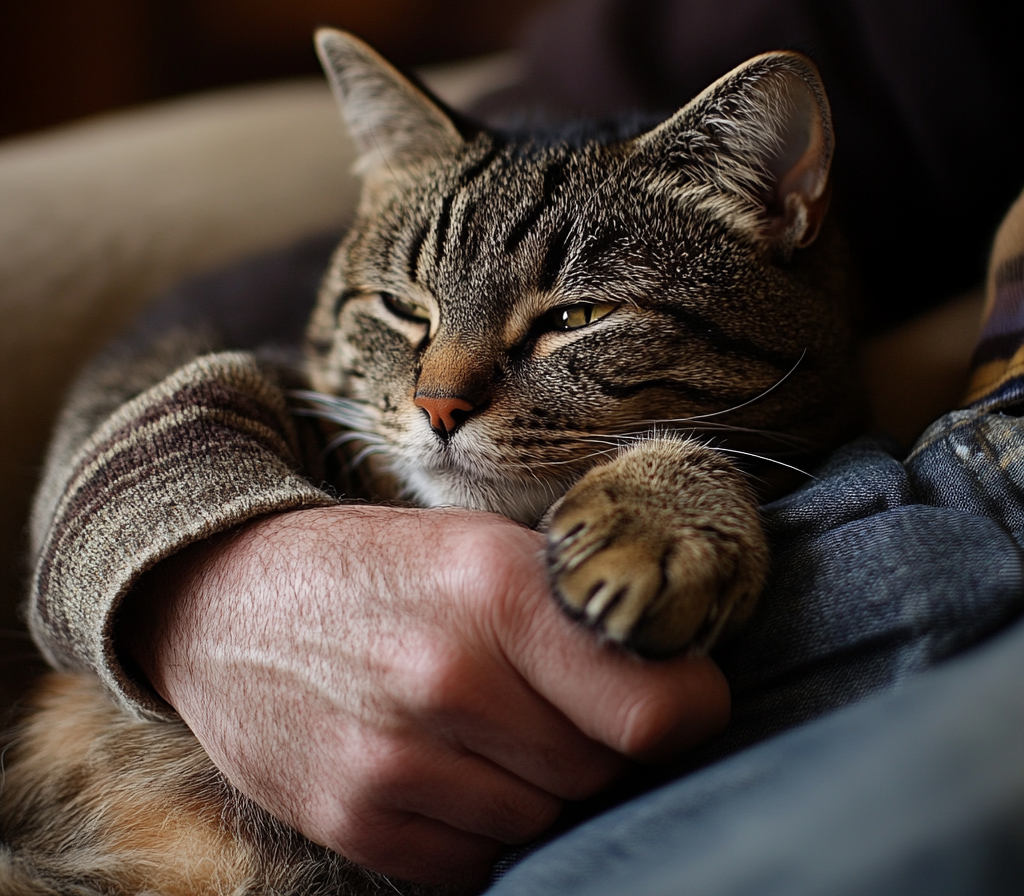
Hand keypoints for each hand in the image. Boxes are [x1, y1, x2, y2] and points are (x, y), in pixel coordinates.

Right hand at [124, 506, 728, 885]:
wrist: (227, 600)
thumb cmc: (376, 568)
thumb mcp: (477, 545)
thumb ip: (571, 609)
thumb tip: (671, 678)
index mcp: (495, 590)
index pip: (651, 709)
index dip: (690, 710)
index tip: (688, 702)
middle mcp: (449, 677)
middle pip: (599, 770)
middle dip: (604, 747)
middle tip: (568, 704)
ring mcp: (395, 758)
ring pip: (542, 822)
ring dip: (539, 787)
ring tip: (495, 728)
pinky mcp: (354, 818)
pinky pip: (473, 861)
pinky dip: (481, 825)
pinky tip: (450, 765)